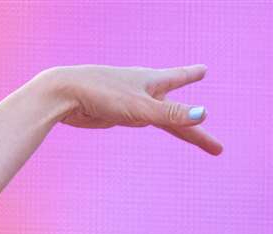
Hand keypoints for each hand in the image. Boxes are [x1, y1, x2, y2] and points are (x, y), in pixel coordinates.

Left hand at [46, 64, 221, 156]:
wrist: (65, 95)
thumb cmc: (103, 95)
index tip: (204, 68)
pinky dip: (147, 120)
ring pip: (157, 114)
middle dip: (191, 120)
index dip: (191, 75)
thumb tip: (203, 114)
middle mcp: (142, 89)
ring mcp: (128, 100)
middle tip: (207, 126)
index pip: (179, 78)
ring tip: (183, 124)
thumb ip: (171, 114)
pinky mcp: (113, 112)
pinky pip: (138, 119)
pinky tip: (143, 121)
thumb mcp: (142, 108)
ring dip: (171, 119)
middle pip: (174, 108)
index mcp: (152, 81)